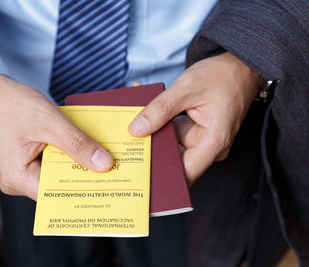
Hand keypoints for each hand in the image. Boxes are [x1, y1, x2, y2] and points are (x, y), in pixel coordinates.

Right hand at [0, 74, 112, 199]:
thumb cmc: (11, 104)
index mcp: (16, 178)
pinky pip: (48, 164)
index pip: (57, 194)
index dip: (83, 188)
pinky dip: (63, 156)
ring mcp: (18, 172)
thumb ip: (77, 144)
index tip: (108, 183)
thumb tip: (103, 164)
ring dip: (73, 163)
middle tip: (109, 170)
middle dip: (81, 175)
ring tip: (98, 158)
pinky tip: (80, 149)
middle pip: (56, 185)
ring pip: (54, 174)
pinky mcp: (22, 162)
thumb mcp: (50, 122)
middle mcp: (15, 181)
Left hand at [128, 52, 261, 184]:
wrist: (238, 67)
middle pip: (173, 160)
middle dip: (149, 151)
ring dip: (150, 134)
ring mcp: (200, 140)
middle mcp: (208, 146)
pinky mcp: (193, 132)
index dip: (162, 177)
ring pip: (169, 146)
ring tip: (130, 121)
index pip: (185, 173)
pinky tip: (142, 111)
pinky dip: (157, 123)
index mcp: (214, 141)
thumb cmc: (222, 76)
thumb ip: (160, 109)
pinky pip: (171, 133)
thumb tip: (136, 130)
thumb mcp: (187, 88)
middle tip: (125, 143)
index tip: (139, 174)